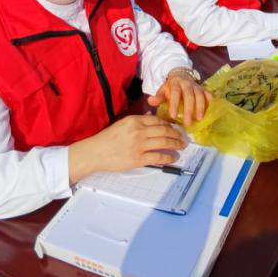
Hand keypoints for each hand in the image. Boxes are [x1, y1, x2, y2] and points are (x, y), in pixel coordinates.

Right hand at [67, 114, 186, 182]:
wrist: (96, 152)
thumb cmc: (107, 139)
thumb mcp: (122, 124)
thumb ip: (137, 121)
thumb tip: (151, 117)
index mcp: (134, 120)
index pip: (157, 120)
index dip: (168, 124)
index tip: (173, 128)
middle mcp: (139, 131)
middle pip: (164, 130)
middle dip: (176, 134)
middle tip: (182, 137)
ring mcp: (139, 145)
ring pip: (164, 142)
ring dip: (176, 144)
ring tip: (181, 146)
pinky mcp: (138, 159)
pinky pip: (158, 157)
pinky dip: (168, 157)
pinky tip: (173, 157)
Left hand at [148, 68, 209, 127]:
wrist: (181, 75)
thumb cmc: (171, 87)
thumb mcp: (163, 90)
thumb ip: (158, 97)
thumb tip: (150, 101)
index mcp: (176, 83)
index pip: (175, 93)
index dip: (174, 104)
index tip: (173, 116)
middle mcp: (187, 83)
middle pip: (189, 96)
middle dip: (189, 110)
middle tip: (187, 123)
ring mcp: (197, 86)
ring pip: (200, 96)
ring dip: (200, 107)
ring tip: (199, 119)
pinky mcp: (204, 89)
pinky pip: (208, 95)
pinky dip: (209, 103)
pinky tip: (208, 113)